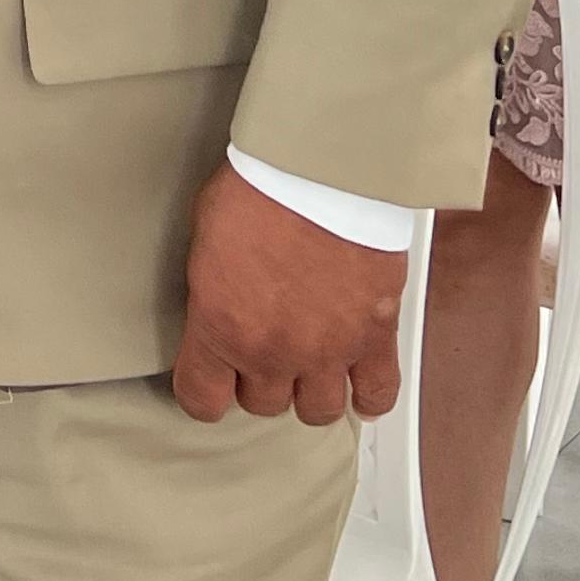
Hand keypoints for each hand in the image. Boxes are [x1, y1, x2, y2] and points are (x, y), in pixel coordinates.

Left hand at [170, 164, 405, 425]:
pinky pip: (377, 393)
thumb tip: (220, 304)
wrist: (322, 170)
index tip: (209, 382)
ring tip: (308, 365)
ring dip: (310, 391)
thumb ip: (214, 290)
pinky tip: (359, 388)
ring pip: (317, 410)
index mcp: (220, 328)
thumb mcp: (206, 238)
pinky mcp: (374, 337)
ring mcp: (327, 350)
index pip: (202, 398)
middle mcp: (273, 351)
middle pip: (263, 404)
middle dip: (260, 380)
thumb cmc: (261, 187)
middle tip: (264, 350)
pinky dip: (369, 396)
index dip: (204, 392)